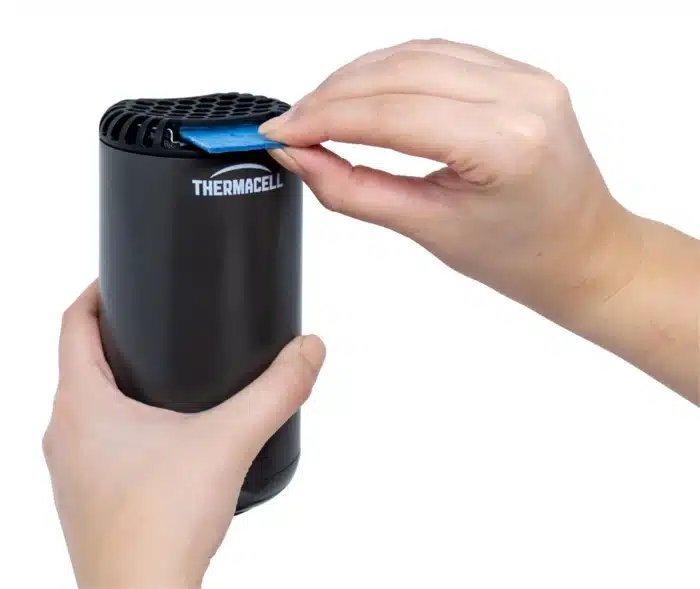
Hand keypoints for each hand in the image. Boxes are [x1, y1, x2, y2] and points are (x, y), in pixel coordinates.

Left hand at [43, 282, 325, 587]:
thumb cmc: (163, 524)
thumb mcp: (230, 441)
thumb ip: (277, 390)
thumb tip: (309, 349)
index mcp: (81, 406)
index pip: (71, 324)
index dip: (95, 292)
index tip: (121, 279)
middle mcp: (63, 434)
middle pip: (78, 363)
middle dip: (114, 337)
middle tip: (156, 323)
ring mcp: (70, 470)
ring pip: (85, 405)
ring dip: (116, 382)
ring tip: (162, 372)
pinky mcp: (86, 497)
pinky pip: (94, 441)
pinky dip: (120, 422)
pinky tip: (161, 434)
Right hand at [261, 38, 698, 401]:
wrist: (580, 252)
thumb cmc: (521, 256)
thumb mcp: (428, 230)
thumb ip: (354, 190)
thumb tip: (299, 158)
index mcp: (505, 143)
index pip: (389, 113)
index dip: (322, 118)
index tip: (280, 131)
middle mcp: (521, 96)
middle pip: (398, 72)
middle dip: (331, 95)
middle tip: (291, 125)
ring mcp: (525, 78)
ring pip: (414, 53)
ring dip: (356, 77)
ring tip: (319, 111)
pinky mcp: (519, 74)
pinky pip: (441, 54)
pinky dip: (391, 69)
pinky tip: (364, 92)